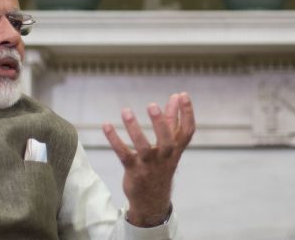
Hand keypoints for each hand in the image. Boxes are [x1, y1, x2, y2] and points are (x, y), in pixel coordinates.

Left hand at [103, 92, 195, 227]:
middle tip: (152, 105)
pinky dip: (114, 140)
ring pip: (142, 147)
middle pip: (167, 141)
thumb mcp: (170, 145)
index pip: (187, 131)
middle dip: (160, 123)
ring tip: (126, 111)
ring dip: (134, 129)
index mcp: (176, 149)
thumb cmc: (161, 164)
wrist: (152, 199)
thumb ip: (172, 120)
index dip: (187, 113)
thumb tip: (176, 97)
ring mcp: (149, 165)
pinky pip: (123, 154)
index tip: (183, 95)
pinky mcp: (134, 170)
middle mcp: (165, 157)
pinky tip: (107, 125)